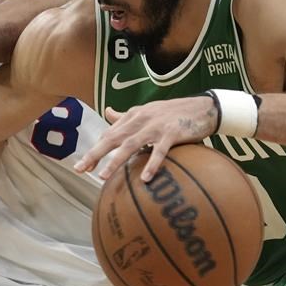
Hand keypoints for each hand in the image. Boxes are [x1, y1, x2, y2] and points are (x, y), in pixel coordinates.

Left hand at [74, 96, 217, 181]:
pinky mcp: (172, 133)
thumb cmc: (174, 112)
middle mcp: (141, 119)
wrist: (204, 107)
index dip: (94, 149)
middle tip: (81, 169)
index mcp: (134, 115)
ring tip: (103, 176)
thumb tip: (107, 112)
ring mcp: (156, 126)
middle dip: (95, 154)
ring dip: (116, 160)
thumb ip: (126, 115)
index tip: (81, 166)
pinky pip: (160, 151)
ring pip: (131, 144)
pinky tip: (145, 178)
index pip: (109, 134)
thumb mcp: (147, 111)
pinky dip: (152, 163)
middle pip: (113, 138)